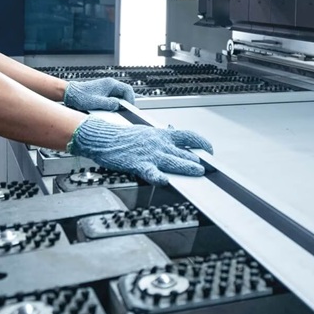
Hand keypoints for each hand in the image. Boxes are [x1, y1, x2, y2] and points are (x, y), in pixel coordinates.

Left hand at [63, 77, 135, 110]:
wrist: (71, 94)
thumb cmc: (80, 96)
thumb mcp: (96, 102)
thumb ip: (109, 104)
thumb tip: (118, 105)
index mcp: (110, 84)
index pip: (127, 89)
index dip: (130, 99)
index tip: (129, 107)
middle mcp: (110, 85)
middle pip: (125, 93)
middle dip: (127, 102)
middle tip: (127, 110)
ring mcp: (107, 89)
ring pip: (120, 96)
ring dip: (120, 103)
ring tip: (120, 111)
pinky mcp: (104, 93)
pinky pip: (113, 98)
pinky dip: (115, 104)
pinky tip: (112, 110)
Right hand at [68, 118, 213, 184]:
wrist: (105, 138)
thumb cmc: (124, 137)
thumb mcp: (147, 132)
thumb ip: (162, 136)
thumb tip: (174, 133)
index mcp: (162, 135)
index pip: (188, 136)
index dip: (202, 143)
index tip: (209, 150)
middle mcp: (159, 144)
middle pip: (185, 152)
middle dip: (198, 161)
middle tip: (208, 168)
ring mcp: (150, 154)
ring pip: (174, 161)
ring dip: (188, 167)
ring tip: (198, 172)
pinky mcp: (139, 164)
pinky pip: (152, 172)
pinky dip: (159, 177)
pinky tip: (165, 181)